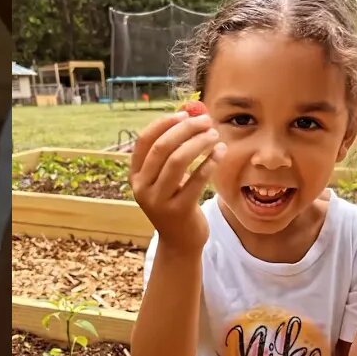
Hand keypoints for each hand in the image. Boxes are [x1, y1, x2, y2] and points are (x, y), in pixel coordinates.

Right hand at [130, 110, 225, 253]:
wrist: (179, 242)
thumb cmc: (175, 202)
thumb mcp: (165, 180)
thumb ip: (171, 152)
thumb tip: (189, 115)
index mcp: (136, 176)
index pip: (144, 141)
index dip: (163, 123)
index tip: (184, 113)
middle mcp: (142, 188)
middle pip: (162, 148)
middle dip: (186, 130)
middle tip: (206, 121)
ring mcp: (158, 201)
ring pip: (178, 161)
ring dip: (198, 143)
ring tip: (214, 135)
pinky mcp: (178, 211)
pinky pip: (196, 179)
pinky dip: (210, 161)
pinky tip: (220, 151)